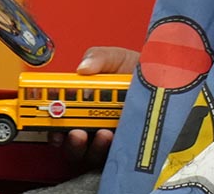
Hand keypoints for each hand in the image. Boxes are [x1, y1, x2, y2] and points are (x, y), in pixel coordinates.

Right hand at [50, 45, 139, 167]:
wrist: (165, 79)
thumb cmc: (138, 70)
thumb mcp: (117, 58)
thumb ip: (99, 58)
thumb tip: (82, 68)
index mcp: (83, 100)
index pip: (59, 114)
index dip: (50, 118)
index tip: (48, 115)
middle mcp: (91, 121)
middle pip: (68, 140)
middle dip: (67, 139)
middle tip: (74, 131)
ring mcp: (106, 136)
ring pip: (87, 152)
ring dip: (89, 146)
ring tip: (100, 133)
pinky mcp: (122, 146)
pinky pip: (110, 155)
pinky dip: (108, 149)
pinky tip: (113, 136)